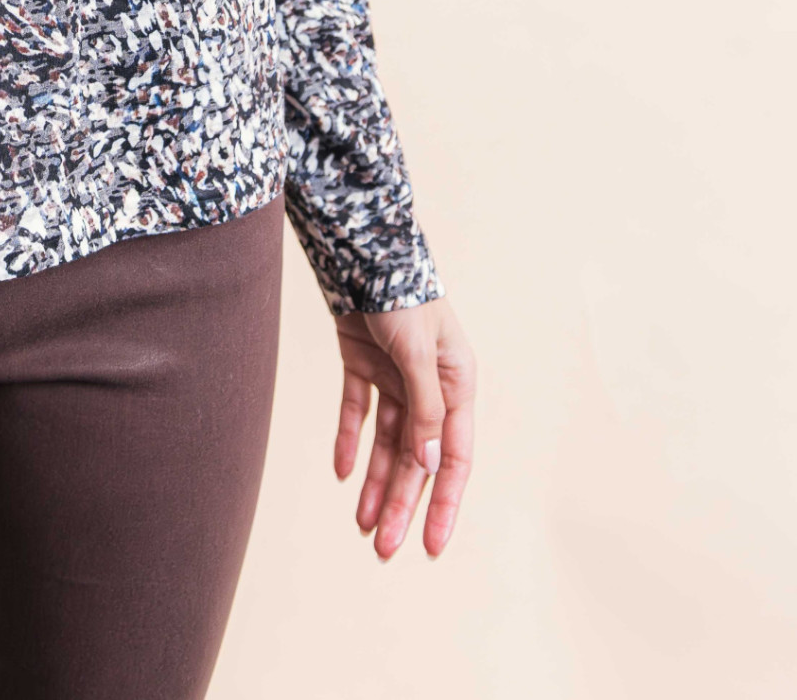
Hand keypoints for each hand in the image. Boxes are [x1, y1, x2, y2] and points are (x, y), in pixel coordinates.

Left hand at [332, 296, 474, 560]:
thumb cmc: (402, 294)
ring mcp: (395, 375)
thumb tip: (430, 463)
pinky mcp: (362, 363)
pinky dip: (348, 440)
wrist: (361, 248)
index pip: (454, 458)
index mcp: (456, 385)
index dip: (444, 504)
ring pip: (387, 443)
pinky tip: (340, 472)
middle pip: (416, 458)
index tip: (433, 547)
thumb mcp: (418, 352)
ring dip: (374, 482)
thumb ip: (425, 407)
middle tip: (382, 548)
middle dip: (401, 504)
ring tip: (360, 524)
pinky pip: (357, 412)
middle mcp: (429, 386)